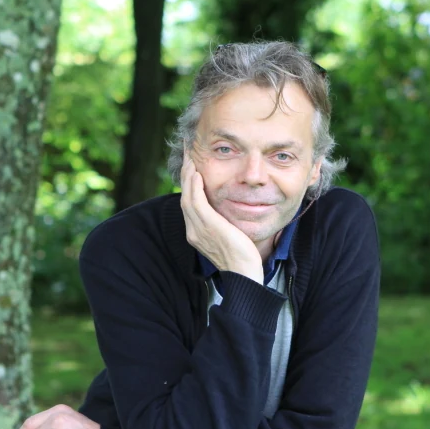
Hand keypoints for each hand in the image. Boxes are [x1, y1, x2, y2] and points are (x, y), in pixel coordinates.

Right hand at [181, 153, 262, 283]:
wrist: (244, 274)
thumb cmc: (243, 258)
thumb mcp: (230, 237)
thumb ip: (225, 224)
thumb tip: (229, 212)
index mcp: (197, 234)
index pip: (189, 203)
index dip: (189, 184)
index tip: (192, 168)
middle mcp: (193, 231)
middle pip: (184, 196)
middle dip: (185, 174)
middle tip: (187, 154)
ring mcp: (198, 229)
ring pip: (188, 196)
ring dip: (188, 175)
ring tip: (191, 158)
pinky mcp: (207, 226)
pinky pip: (196, 202)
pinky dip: (195, 186)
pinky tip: (197, 173)